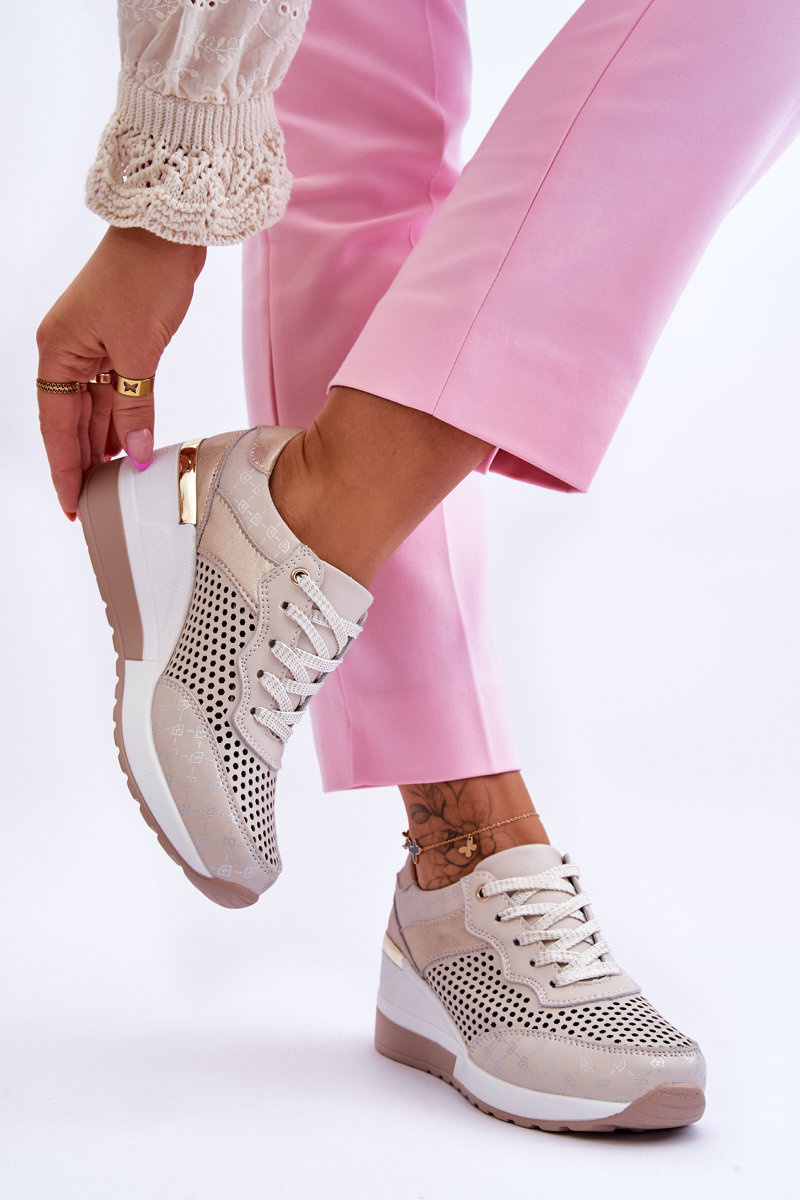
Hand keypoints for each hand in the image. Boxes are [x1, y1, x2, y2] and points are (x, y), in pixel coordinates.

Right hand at [37, 226, 206, 516]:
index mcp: (58, 352)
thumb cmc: (143, 277)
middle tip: (93, 505)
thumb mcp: (139, 351)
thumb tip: (134, 452)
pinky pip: (113, 392)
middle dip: (82, 462)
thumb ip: (134, 406)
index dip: (65, 468)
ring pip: (93, 408)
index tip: (72, 504)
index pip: (57, 426)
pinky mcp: (117, 341)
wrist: (166, 232)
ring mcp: (92, 346)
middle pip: (71, 420)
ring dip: (102, 444)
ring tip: (111, 484)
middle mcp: (67, 352)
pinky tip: (128, 446)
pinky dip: (120, 419)